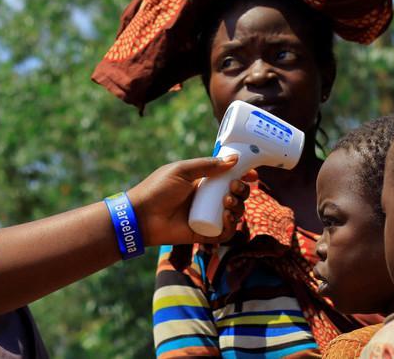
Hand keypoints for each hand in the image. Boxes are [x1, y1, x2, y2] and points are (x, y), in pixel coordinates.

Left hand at [128, 156, 253, 245]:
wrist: (141, 215)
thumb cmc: (157, 189)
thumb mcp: (182, 171)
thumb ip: (208, 165)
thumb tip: (234, 159)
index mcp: (202, 182)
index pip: (228, 178)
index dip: (242, 175)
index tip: (252, 174)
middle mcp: (207, 200)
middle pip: (235, 196)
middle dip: (241, 191)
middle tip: (234, 187)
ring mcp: (206, 217)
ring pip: (234, 214)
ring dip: (238, 207)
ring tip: (227, 203)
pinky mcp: (204, 234)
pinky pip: (225, 233)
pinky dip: (232, 226)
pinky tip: (228, 218)